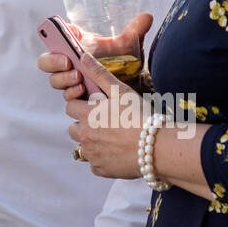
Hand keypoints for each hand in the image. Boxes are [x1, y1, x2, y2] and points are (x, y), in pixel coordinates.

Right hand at [37, 14, 152, 101]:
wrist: (130, 87)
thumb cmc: (123, 61)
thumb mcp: (128, 45)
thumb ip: (135, 31)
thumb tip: (147, 17)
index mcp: (76, 43)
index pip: (57, 34)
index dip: (56, 33)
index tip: (68, 34)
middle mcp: (68, 61)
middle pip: (46, 60)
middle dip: (52, 61)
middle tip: (67, 62)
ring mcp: (69, 79)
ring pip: (54, 79)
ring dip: (63, 79)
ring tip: (79, 79)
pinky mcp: (75, 94)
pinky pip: (66, 95)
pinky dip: (72, 93)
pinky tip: (83, 91)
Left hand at [61, 48, 145, 179]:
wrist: (157, 147)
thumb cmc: (140, 116)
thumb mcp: (120, 90)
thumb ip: (99, 74)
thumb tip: (82, 57)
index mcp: (87, 114)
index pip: (70, 106)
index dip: (81, 104)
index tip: (95, 106)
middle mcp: (85, 135)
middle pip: (73, 128)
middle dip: (84, 124)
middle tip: (105, 122)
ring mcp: (91, 154)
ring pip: (82, 146)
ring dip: (91, 141)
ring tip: (112, 137)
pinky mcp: (100, 169)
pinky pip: (94, 163)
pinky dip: (102, 158)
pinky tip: (118, 152)